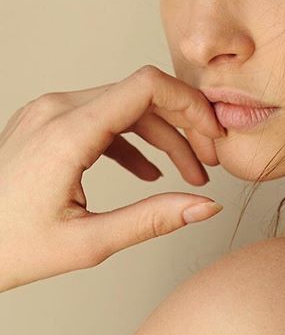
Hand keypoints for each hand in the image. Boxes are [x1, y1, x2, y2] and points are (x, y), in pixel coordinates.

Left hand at [0, 65, 225, 292]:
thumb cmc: (6, 247)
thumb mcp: (87, 244)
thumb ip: (153, 220)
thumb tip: (205, 207)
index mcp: (68, 132)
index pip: (147, 86)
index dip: (191, 104)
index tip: (214, 133)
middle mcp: (57, 110)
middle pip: (142, 95)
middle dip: (183, 125)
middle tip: (208, 161)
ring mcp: (47, 113)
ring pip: (124, 106)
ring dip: (161, 136)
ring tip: (186, 174)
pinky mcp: (44, 123)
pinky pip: (100, 118)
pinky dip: (131, 141)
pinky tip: (146, 174)